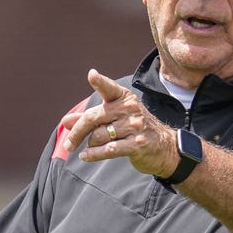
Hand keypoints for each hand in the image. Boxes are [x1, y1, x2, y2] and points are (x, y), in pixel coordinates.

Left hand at [60, 69, 178, 176]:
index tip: (91, 75)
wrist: (165, 147)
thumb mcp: (115, 119)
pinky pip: (108, 149)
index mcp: (125, 98)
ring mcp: (135, 127)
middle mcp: (130, 109)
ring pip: (99, 135)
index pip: (109, 88)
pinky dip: (93, 154)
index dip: (100, 82)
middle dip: (77, 132)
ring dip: (90, 145)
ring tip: (89, 148)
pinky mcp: (137, 144)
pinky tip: (86, 156)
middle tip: (68, 144)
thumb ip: (90, 118)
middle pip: (93, 118)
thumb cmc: (135, 130)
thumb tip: (66, 121)